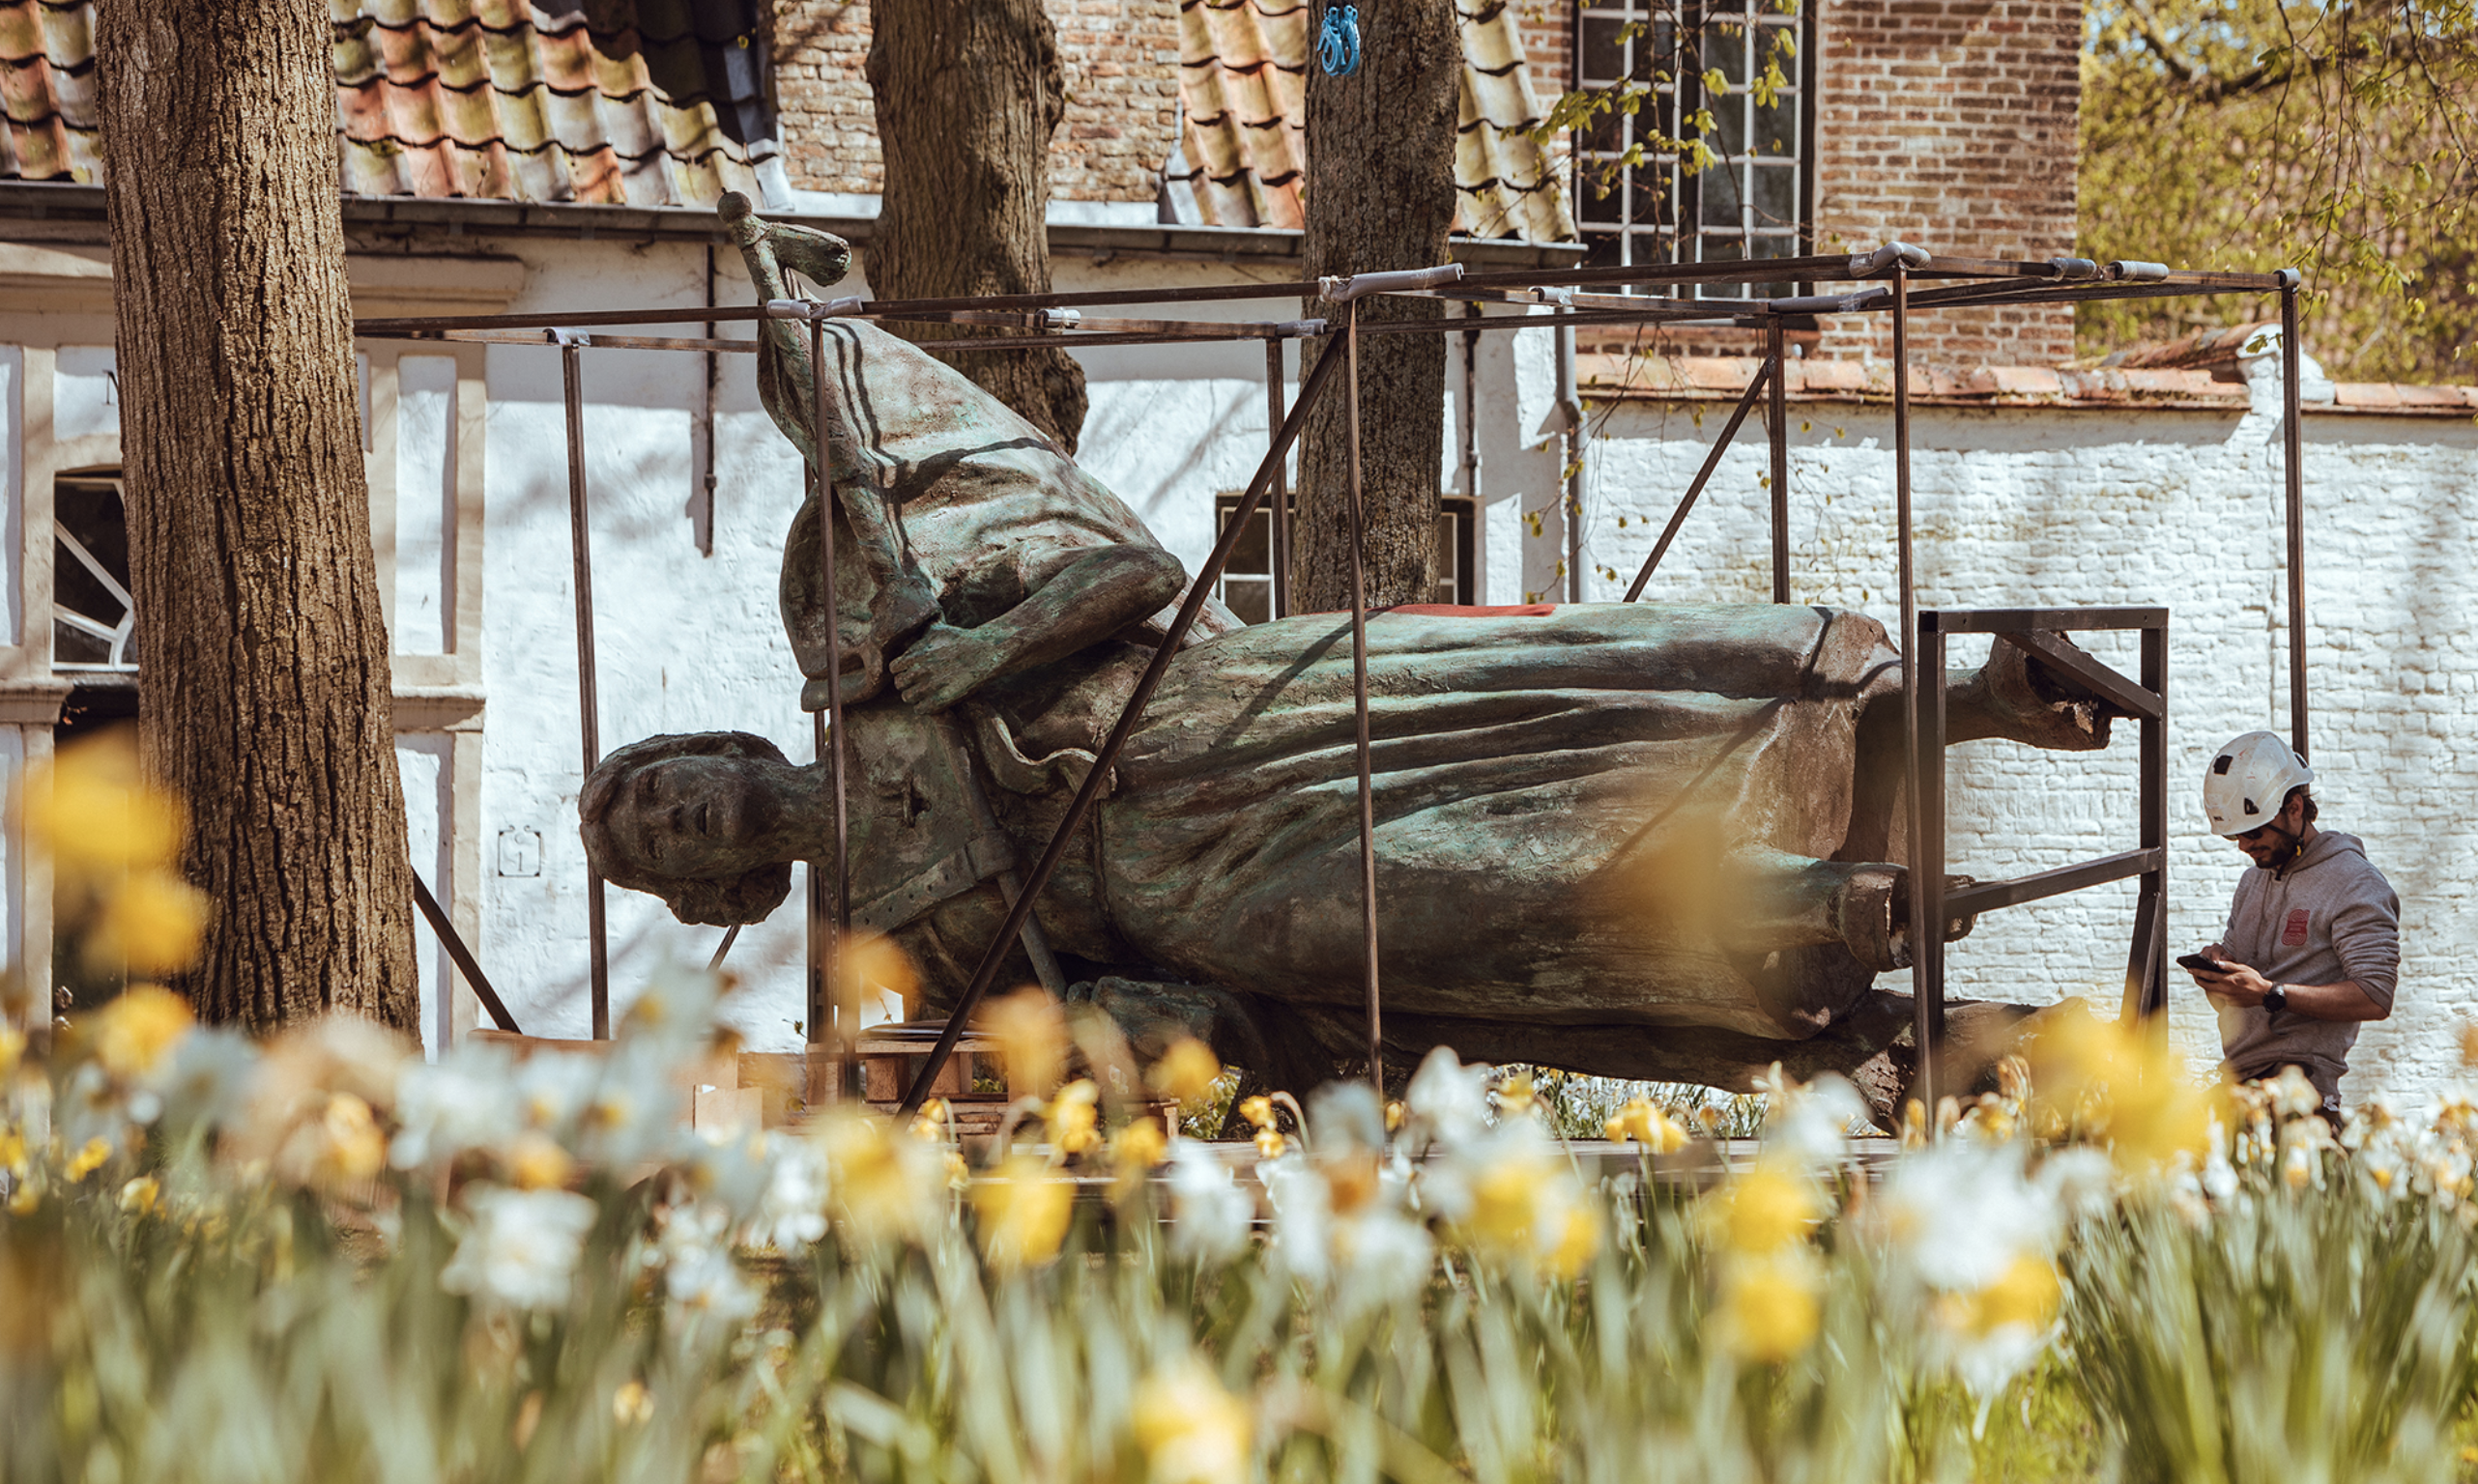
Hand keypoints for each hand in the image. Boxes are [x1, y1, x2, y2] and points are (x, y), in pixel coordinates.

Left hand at [889, 622, 1003, 710]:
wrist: (985, 652)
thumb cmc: (962, 640)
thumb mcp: (939, 629)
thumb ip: (922, 630)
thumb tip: (916, 621)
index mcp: (915, 654)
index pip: (893, 669)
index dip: (901, 671)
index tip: (911, 671)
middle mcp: (919, 670)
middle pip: (899, 684)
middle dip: (908, 684)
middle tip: (919, 683)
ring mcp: (929, 686)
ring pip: (908, 698)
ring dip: (915, 697)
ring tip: (926, 693)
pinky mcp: (940, 700)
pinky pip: (920, 709)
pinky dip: (925, 707)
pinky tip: (934, 701)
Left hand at [2192, 946, 2274, 1007]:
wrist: (2264, 995)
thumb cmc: (2254, 979)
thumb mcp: (2243, 969)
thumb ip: (2229, 966)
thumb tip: (2217, 963)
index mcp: (2227, 980)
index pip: (2208, 975)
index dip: (2197, 972)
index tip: (2189, 969)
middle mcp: (2225, 990)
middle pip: (2205, 985)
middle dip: (2198, 979)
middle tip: (2194, 975)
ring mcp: (2227, 998)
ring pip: (2212, 991)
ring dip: (2207, 985)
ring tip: (2204, 978)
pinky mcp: (2230, 1002)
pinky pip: (2220, 995)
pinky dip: (2217, 990)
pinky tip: (2219, 985)